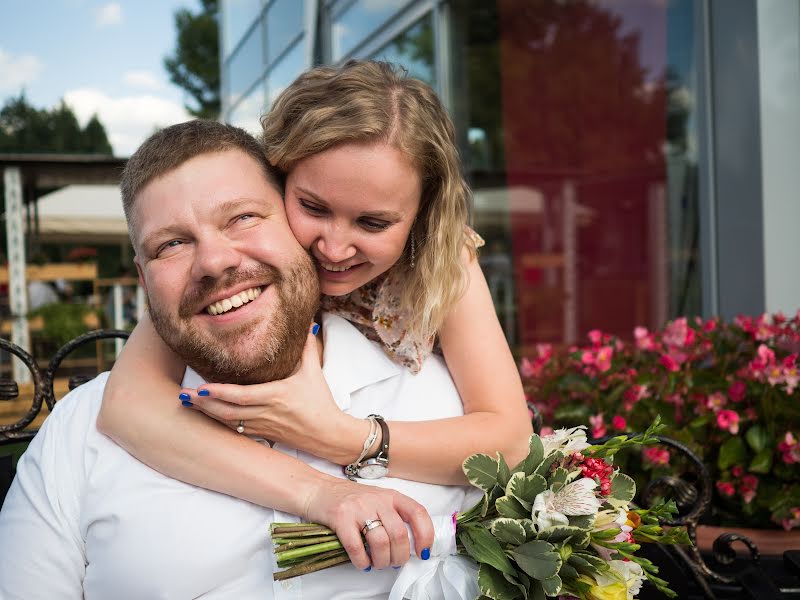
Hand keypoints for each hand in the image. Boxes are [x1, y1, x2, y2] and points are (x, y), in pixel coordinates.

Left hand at [181, 324, 351, 457]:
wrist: (328, 434)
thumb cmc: (320, 401)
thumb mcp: (313, 372)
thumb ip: (307, 347)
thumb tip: (309, 323)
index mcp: (277, 396)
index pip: (242, 396)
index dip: (220, 393)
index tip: (201, 388)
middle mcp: (266, 413)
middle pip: (227, 411)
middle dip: (204, 404)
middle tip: (183, 396)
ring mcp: (262, 426)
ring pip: (228, 422)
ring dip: (207, 414)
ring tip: (188, 404)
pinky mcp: (262, 434)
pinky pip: (235, 429)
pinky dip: (219, 422)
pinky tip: (207, 415)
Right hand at [303, 477, 433, 569]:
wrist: (318, 490)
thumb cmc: (350, 499)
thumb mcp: (378, 500)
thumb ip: (394, 516)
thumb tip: (410, 546)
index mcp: (391, 496)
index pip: (417, 513)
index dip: (425, 535)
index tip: (423, 552)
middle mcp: (377, 500)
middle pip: (399, 534)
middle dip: (400, 556)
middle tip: (394, 563)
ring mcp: (358, 508)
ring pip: (381, 543)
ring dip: (381, 561)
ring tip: (377, 564)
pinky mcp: (340, 518)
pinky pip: (356, 548)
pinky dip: (362, 562)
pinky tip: (362, 563)